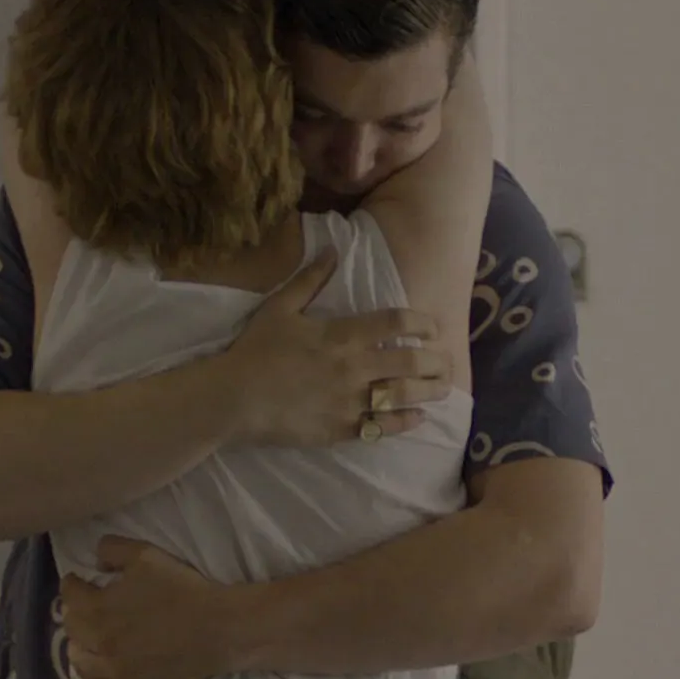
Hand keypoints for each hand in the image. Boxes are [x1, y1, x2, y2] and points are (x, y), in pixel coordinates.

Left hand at [61, 536, 230, 678]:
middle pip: (71, 630)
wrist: (218, 629)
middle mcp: (98, 644)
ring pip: (79, 663)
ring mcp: (113, 672)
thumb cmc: (182, 590)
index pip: (70, 595)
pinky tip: (100, 669)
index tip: (78, 580)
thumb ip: (113, 551)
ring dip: (79, 648)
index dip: (72, 584)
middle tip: (86, 606)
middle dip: (74, 614)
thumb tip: (96, 562)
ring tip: (89, 640)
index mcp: (97, 610)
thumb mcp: (146, 556)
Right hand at [219, 249, 454, 447]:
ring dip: (430, 391)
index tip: (432, 327)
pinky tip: (420, 417)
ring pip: (404, 396)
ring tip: (444, 387)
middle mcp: (354, 367)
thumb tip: (334, 249)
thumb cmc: (255, 350)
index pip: (396, 323)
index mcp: (342, 334)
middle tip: (447, 360)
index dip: (422, 323)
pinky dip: (406, 421)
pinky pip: (383, 427)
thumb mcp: (280, 307)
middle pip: (412, 362)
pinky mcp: (342, 429)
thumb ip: (310, 279)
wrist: (232, 399)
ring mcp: (350, 401)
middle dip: (437, 360)